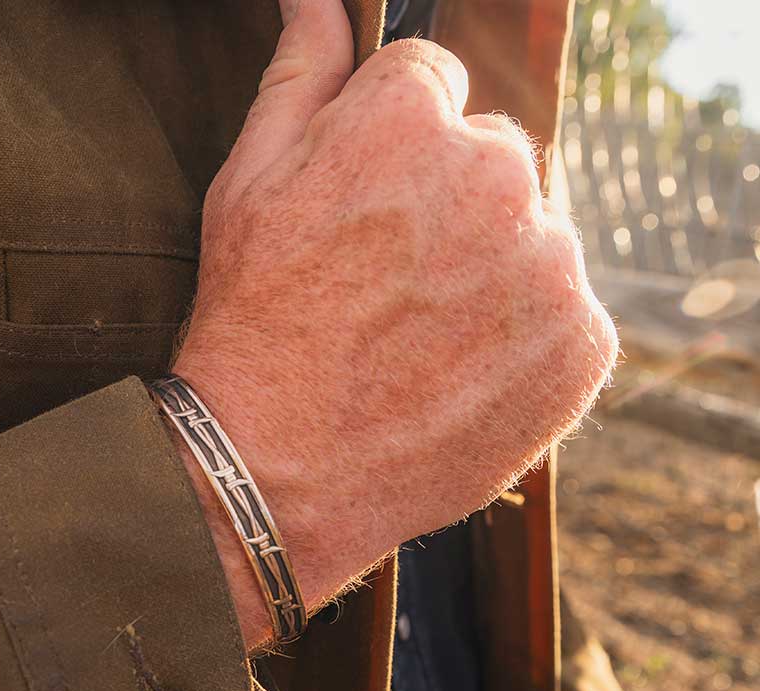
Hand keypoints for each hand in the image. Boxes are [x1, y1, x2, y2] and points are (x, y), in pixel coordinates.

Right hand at [173, 0, 617, 644]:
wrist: (276, 474)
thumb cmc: (251, 329)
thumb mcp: (247, 188)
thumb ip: (300, 78)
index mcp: (409, 121)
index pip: (434, 86)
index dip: (391, 153)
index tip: (366, 217)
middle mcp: (495, 177)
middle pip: (495, 159)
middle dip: (450, 208)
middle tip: (387, 288)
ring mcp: (548, 268)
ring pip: (534, 238)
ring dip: (490, 275)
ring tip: (417, 340)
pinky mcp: (580, 347)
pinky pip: (564, 314)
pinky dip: (523, 340)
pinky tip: (456, 374)